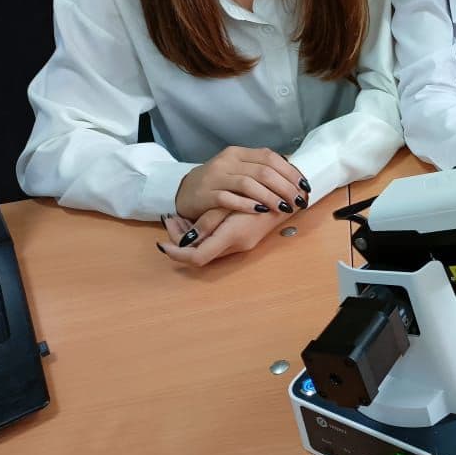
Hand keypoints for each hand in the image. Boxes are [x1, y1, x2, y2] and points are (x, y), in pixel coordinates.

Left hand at [157, 207, 289, 265]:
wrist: (293, 197)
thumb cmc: (266, 197)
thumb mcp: (233, 205)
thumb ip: (211, 221)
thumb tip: (186, 239)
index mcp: (232, 238)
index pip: (196, 257)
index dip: (177, 254)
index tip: (162, 243)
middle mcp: (236, 245)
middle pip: (198, 252)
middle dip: (180, 238)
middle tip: (170, 218)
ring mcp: (241, 243)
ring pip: (206, 246)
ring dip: (190, 233)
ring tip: (180, 215)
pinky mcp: (244, 237)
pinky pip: (215, 241)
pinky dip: (202, 232)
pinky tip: (197, 217)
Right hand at [174, 146, 310, 220]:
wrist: (184, 191)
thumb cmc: (219, 182)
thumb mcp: (239, 169)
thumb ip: (261, 169)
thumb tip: (294, 176)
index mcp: (239, 153)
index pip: (270, 157)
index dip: (290, 172)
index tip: (304, 186)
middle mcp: (227, 161)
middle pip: (263, 171)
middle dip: (285, 187)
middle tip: (298, 200)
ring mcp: (215, 177)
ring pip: (248, 184)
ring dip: (270, 197)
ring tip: (284, 208)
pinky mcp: (205, 194)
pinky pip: (228, 199)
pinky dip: (247, 205)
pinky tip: (260, 211)